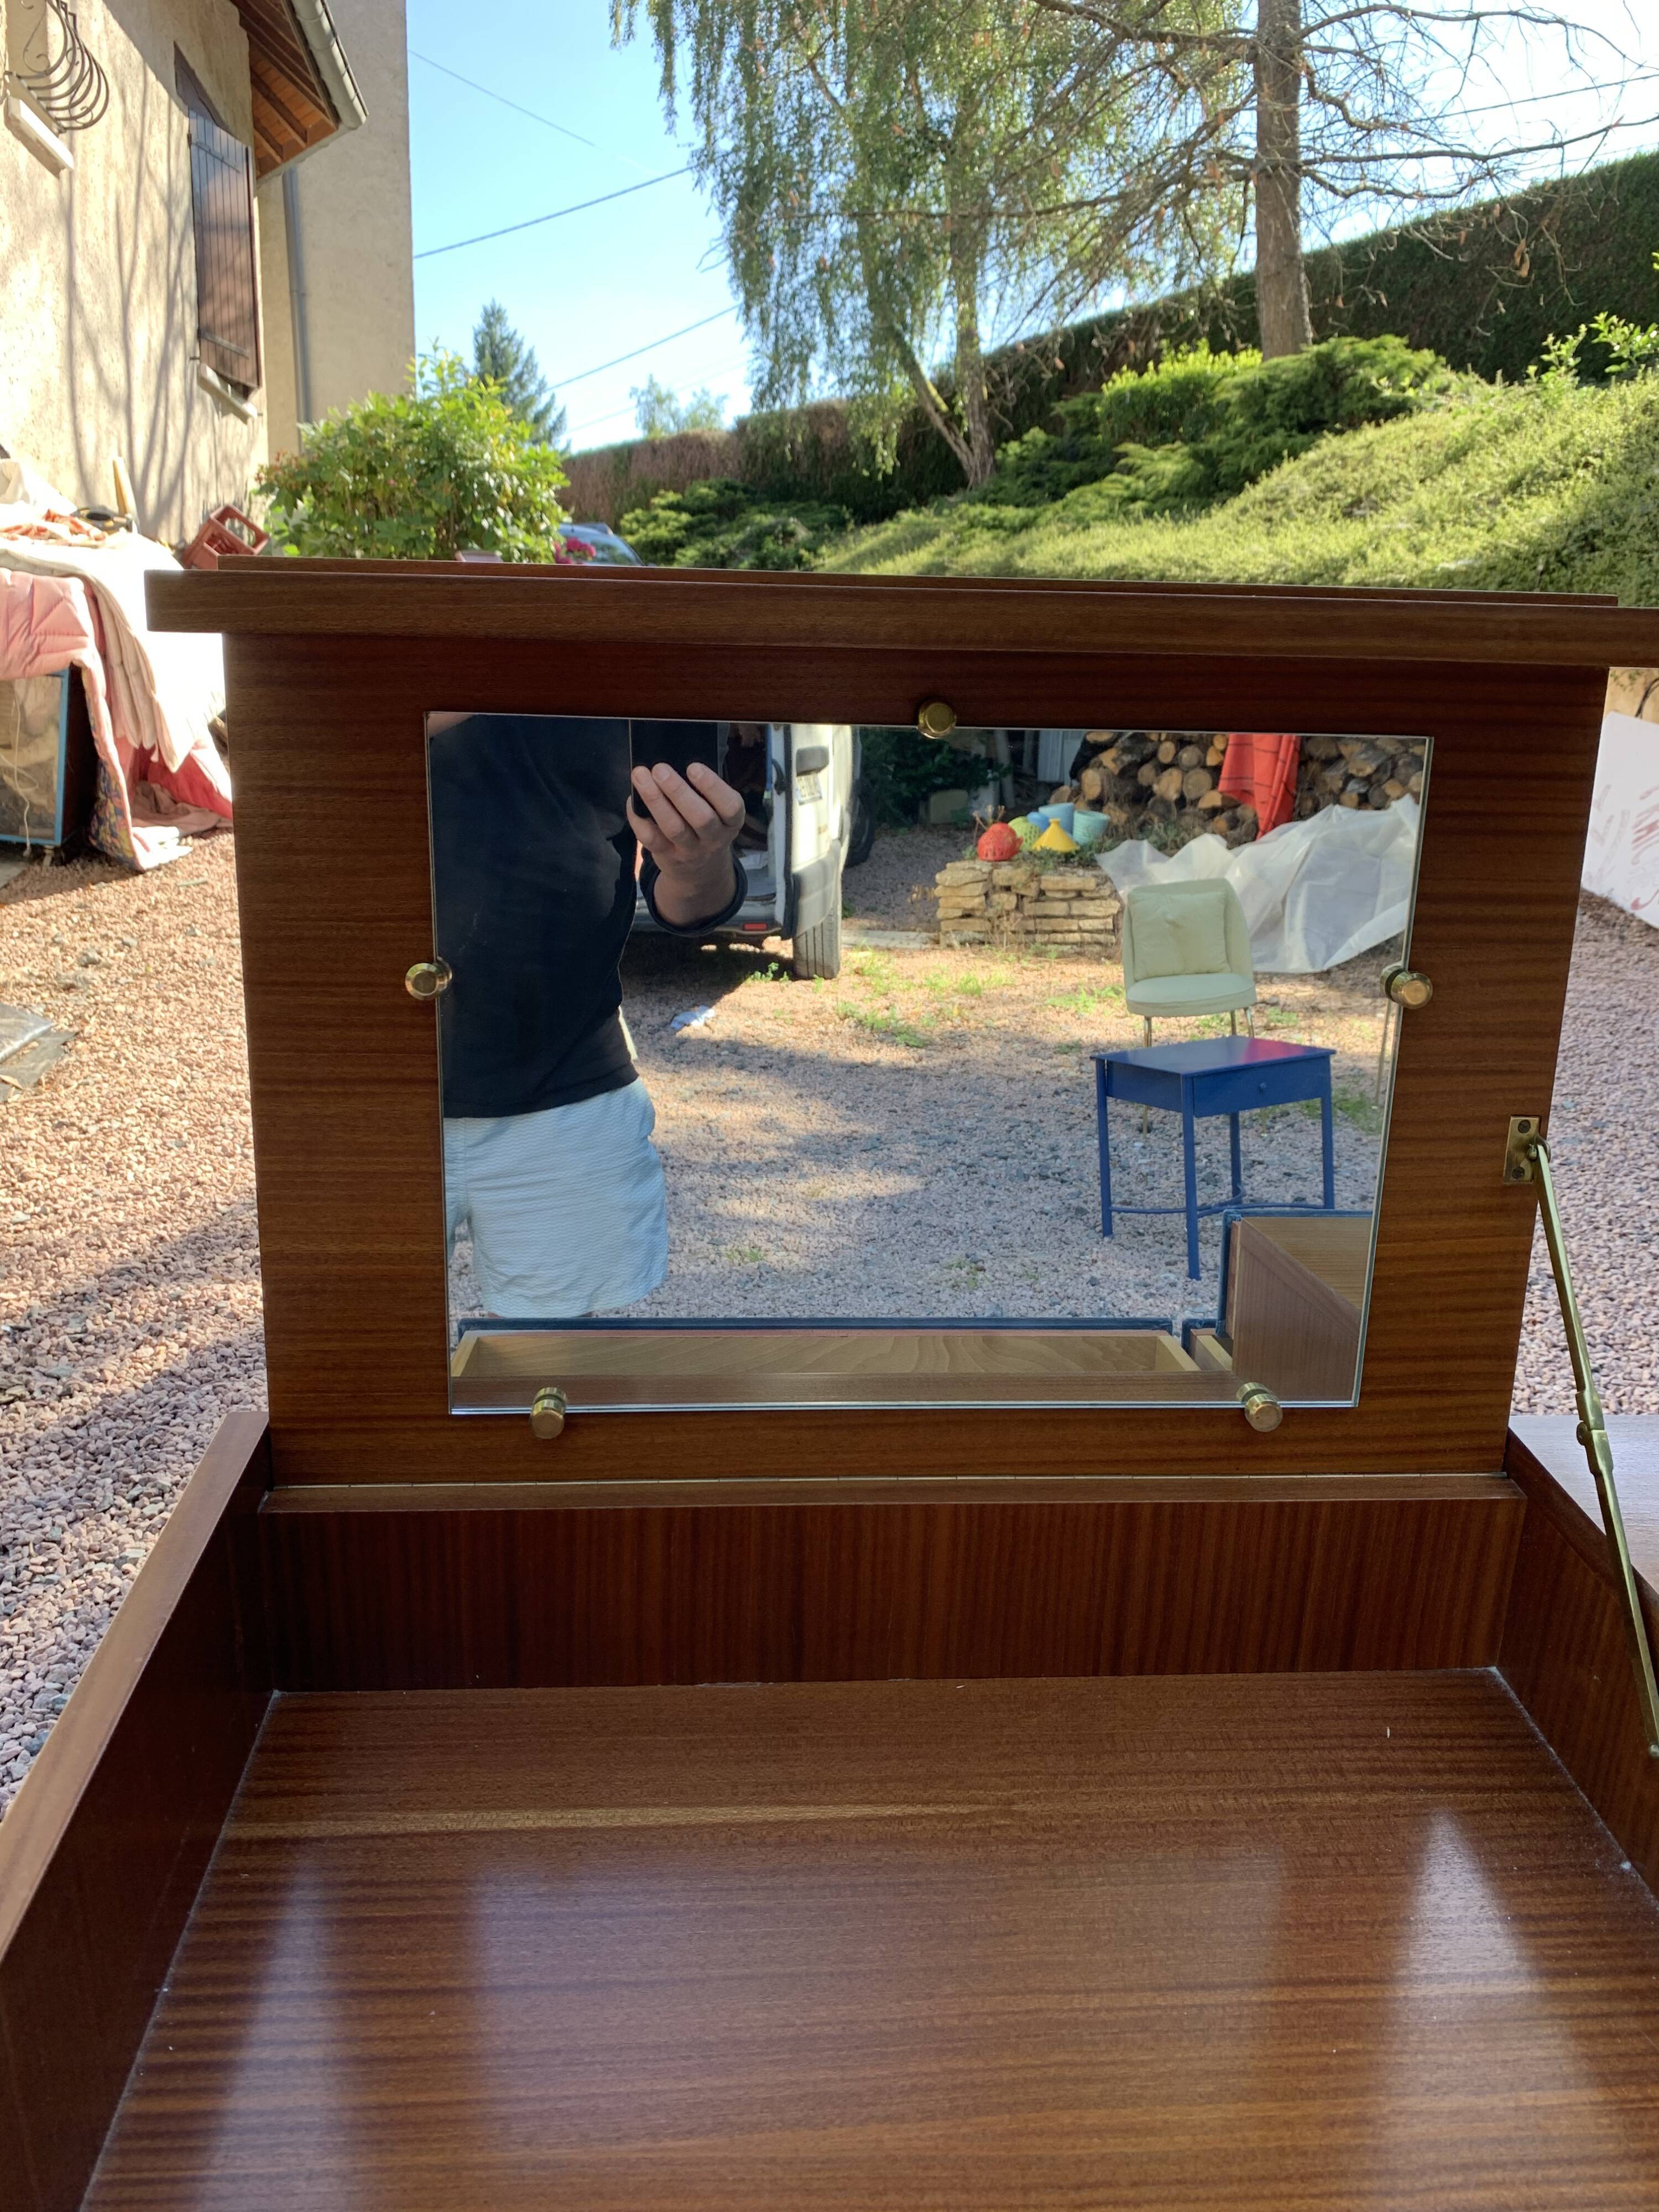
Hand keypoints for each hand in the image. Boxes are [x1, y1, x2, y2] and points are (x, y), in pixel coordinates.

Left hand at [627, 760, 746, 925]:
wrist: (701, 869)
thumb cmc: (707, 824)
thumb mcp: (716, 811)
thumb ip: (703, 792)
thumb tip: (673, 764)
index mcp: (731, 821)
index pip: (730, 806)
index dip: (712, 787)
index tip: (693, 767)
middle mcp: (714, 838)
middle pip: (700, 818)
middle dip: (678, 791)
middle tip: (659, 769)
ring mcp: (691, 850)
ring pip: (673, 828)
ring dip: (655, 800)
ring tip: (640, 776)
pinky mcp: (668, 857)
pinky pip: (651, 839)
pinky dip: (639, 818)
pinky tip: (633, 799)